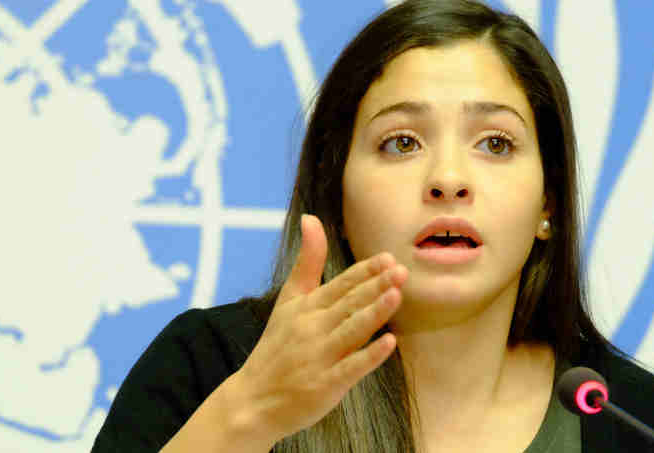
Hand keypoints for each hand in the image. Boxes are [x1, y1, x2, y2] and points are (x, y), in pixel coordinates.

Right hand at [232, 214, 406, 441]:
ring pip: (351, 330)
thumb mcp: (288, 299)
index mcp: (307, 307)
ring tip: (396, 295)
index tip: (387, 258)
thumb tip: (311, 218)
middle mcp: (313, 328)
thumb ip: (307, 261)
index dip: (364, 271)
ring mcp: (319, 357)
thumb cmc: (278, 346)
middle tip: (401, 271)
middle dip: (376, 286)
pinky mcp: (325, 385)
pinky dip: (369, 356)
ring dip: (374, 313)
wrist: (252, 400)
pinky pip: (351, 368)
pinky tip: (390, 343)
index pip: (340, 285)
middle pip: (349, 304)